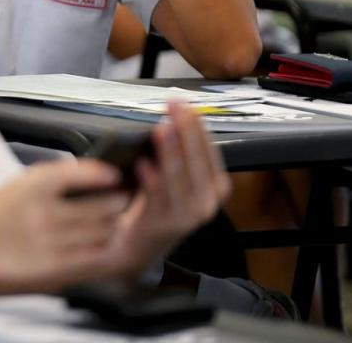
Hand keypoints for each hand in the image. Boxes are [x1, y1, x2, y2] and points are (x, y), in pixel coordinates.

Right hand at [0, 158, 127, 291]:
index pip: (83, 173)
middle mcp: (45, 212)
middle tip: (121, 197)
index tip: (115, 175)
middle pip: (104, 205)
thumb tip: (104, 176)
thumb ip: (62, 176)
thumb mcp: (27, 181)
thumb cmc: (3, 209)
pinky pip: (93, 252)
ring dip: (112, 223)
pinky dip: (101, 243)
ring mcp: (51, 240)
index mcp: (36, 184)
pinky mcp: (54, 264)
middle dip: (119, 200)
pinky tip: (97, 237)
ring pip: (104, 230)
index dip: (106, 174)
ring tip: (110, 218)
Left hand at [93, 102, 231, 278]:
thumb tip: (168, 118)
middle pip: (197, 162)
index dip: (196, 127)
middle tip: (175, 108)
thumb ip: (176, 154)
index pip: (210, 151)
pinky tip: (143, 163)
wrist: (137, 247)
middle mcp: (205, 202)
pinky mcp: (162, 226)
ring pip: (180, 179)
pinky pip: (158, 200)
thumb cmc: (155, 206)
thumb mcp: (174, 177)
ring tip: (162, 129)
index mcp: (214, 187)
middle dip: (186, 132)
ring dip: (170, 152)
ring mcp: (185, 216)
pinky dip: (151, 180)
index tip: (183, 104)